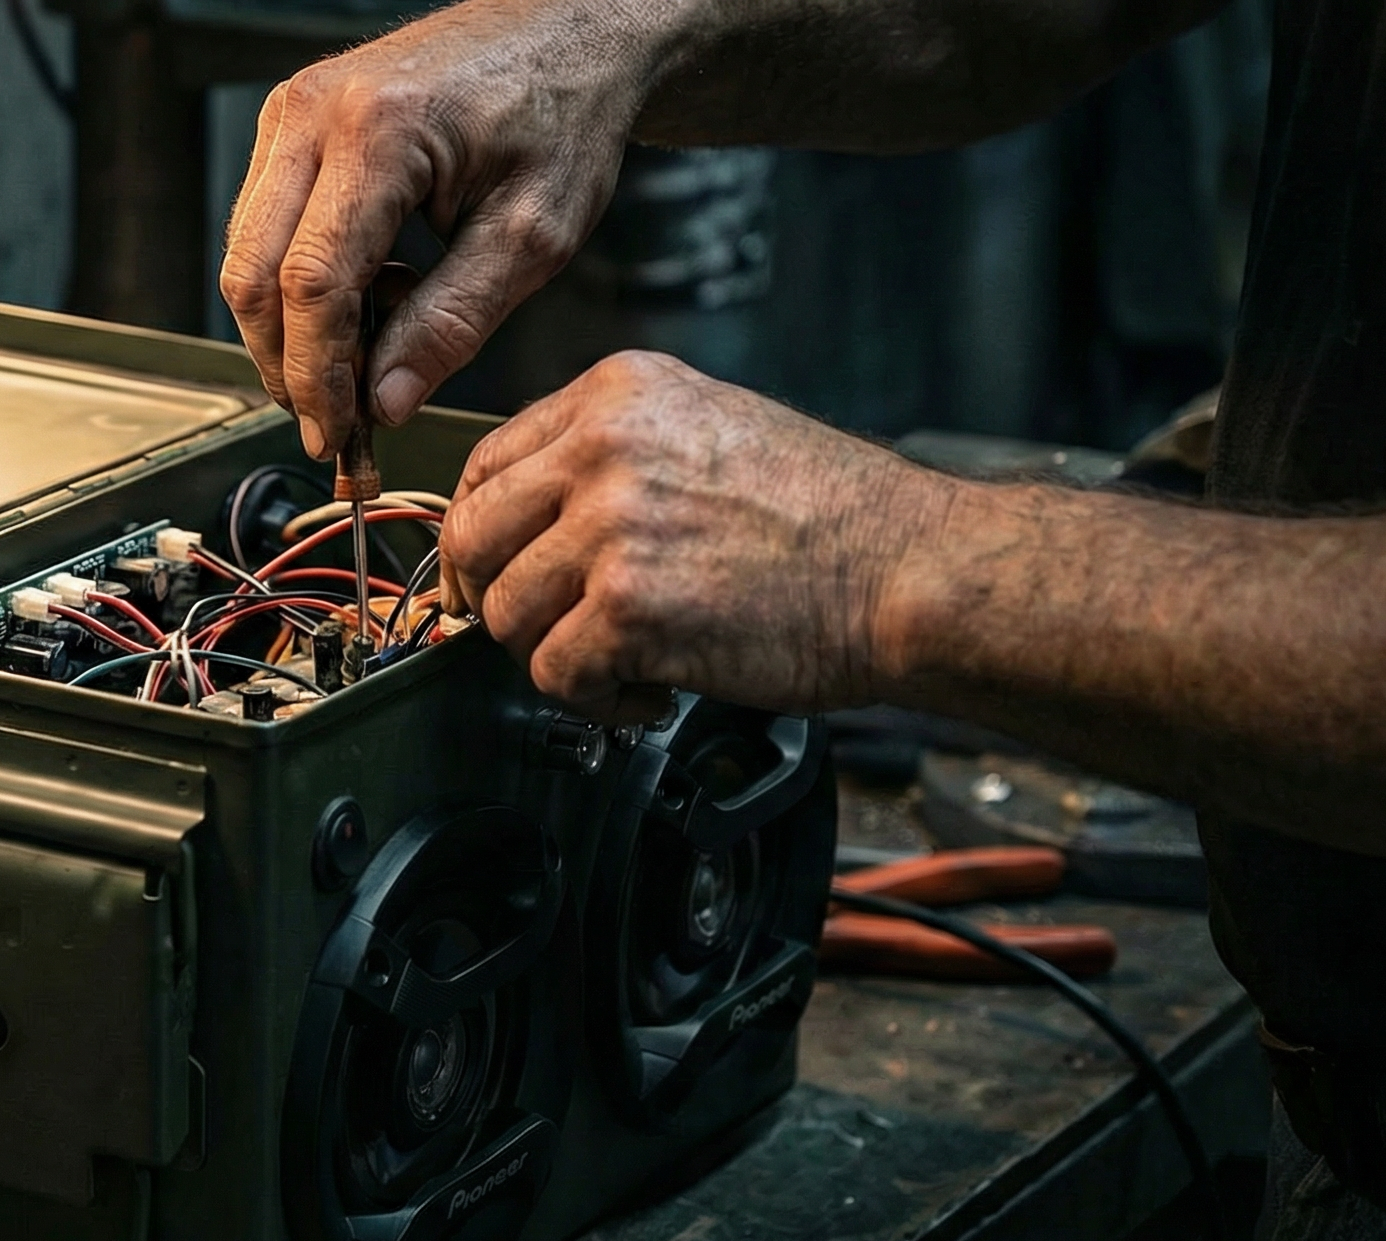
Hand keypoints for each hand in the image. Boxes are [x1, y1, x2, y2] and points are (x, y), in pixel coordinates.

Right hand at [218, 0, 660, 458]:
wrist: (568, 30)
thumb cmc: (562, 110)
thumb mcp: (533, 235)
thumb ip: (454, 323)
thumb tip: (385, 402)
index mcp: (381, 131)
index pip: (312, 282)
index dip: (318, 373)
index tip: (341, 431)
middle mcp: (317, 112)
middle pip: (253, 273)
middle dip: (286, 363)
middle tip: (335, 420)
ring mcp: (294, 112)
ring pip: (246, 254)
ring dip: (290, 328)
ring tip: (369, 351)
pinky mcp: (292, 123)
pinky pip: (262, 227)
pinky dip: (296, 285)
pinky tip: (364, 299)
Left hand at [440, 351, 953, 721]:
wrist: (911, 570)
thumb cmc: (832, 518)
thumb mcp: (708, 428)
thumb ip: (612, 458)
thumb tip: (531, 518)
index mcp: (617, 395)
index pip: (486, 465)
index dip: (484, 535)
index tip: (499, 573)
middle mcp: (605, 449)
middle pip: (474, 538)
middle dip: (500, 598)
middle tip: (548, 630)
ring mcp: (613, 527)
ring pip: (505, 613)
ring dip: (552, 653)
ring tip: (621, 660)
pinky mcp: (629, 609)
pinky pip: (552, 673)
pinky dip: (594, 701)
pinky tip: (647, 690)